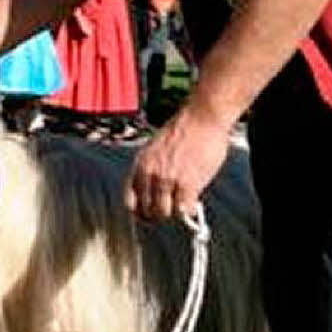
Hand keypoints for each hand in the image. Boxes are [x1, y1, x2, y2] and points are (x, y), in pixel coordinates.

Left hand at [124, 104, 230, 219]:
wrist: (202, 117)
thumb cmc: (184, 130)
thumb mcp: (156, 148)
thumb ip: (153, 170)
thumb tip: (157, 195)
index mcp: (140, 164)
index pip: (130, 201)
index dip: (140, 212)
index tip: (149, 215)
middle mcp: (150, 173)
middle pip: (148, 211)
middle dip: (160, 213)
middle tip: (172, 208)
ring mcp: (168, 179)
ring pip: (164, 213)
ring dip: (174, 212)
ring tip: (184, 203)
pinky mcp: (187, 183)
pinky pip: (183, 210)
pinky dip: (189, 210)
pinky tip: (194, 201)